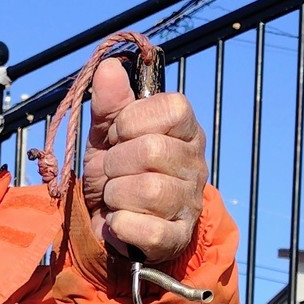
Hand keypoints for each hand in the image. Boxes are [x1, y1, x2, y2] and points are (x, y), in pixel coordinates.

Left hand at [81, 58, 206, 264]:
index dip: (132, 121)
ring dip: (116, 195)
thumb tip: (108, 67)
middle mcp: (195, 164)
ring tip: (116, 197)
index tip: (118, 136)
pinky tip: (119, 221)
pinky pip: (148, 229)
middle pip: (153, 151)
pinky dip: (121, 225)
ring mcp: (189, 202)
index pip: (172, 109)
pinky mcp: (177, 237)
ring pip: (148, 190)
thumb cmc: (117, 173)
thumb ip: (110, 103)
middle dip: (116, 162)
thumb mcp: (108, 135)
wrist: (113, 226)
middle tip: (113, 172)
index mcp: (185, 130)